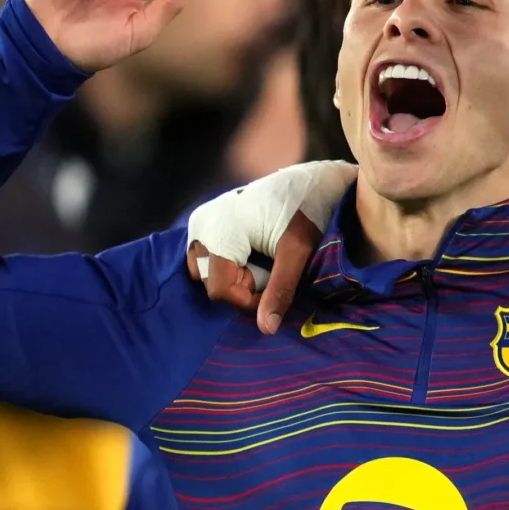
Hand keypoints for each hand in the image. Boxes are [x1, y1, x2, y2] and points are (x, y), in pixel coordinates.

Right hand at [186, 160, 356, 334]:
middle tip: (272, 270)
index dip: (248, 299)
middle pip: (212, 281)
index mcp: (217, 231)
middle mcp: (200, 226)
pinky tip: (255, 254)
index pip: (220, 289)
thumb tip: (267, 330)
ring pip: (209, 271)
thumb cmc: (305, 211)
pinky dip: (233, 263)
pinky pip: (210, 256)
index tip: (275, 290)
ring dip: (237, 275)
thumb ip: (280, 289)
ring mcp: (200, 223)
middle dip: (243, 285)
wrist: (308, 180)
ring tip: (264, 260)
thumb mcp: (297, 251)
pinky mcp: (206, 221)